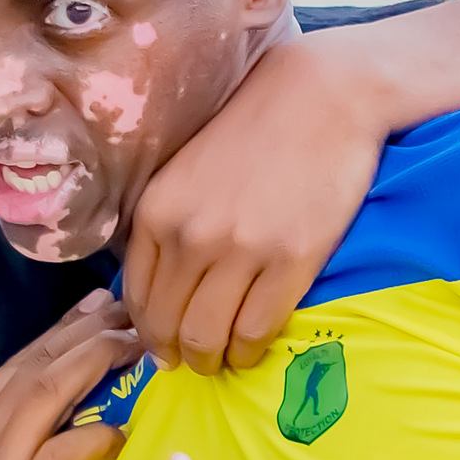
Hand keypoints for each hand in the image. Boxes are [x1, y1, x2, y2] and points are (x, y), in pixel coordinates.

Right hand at [0, 291, 138, 459]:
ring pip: (49, 393)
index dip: (56, 338)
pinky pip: (65, 455)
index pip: (12, 369)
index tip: (90, 315)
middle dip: (84, 333)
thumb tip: (16, 457)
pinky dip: (96, 436)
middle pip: (35, 367)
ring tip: (135, 344)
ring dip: (95, 363)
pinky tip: (121, 430)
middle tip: (125, 308)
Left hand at [125, 38, 382, 375]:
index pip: (135, 299)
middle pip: (166, 326)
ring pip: (206, 337)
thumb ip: (166, 224)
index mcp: (156, 212)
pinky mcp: (290, 260)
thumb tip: (157, 290)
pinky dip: (249, 351)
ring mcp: (240, 250)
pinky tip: (253, 347)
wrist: (323, 96)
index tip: (162, 345)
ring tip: (224, 359)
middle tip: (192, 363)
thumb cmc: (255, 131)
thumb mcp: (186, 172)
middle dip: (176, 355)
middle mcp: (189, 235)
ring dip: (212, 359)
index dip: (147, 333)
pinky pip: (255, 330)